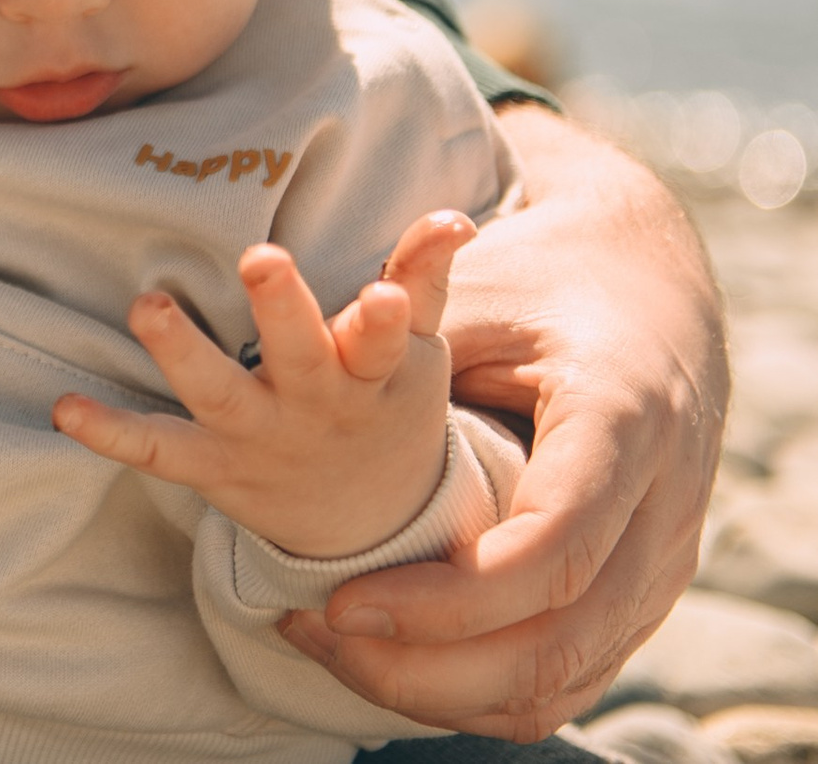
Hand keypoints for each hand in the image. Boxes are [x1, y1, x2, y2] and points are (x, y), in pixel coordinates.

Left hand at [54, 212, 475, 558]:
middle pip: (300, 356)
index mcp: (373, 373)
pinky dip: (110, 433)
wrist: (370, 525)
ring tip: (147, 305)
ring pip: (219, 394)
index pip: (386, 340)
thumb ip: (422, 278)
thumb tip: (452, 215)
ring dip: (182, 350)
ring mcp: (260, 436)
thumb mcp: (418, 353)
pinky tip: (65, 408)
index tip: (382, 296)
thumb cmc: (385, 405)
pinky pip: (157, 450)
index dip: (387, 318)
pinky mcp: (213, 467)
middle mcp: (316, 404)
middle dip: (282, 310)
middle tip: (260, 258)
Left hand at [275, 106, 727, 738]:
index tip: (342, 601)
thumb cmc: (547, 276)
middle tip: (322, 633)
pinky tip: (395, 660)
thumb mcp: (481, 294)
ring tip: (339, 650)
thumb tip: (302, 372)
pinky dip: (481, 690)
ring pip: (563, 679)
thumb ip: (409, 346)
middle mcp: (663, 508)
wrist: (649, 283)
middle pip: (557, 643)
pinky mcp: (645, 591)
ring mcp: (665, 561)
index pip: (549, 552)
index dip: (445, 599)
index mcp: (625, 424)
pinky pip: (571, 677)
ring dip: (445, 689)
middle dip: (431, 664)